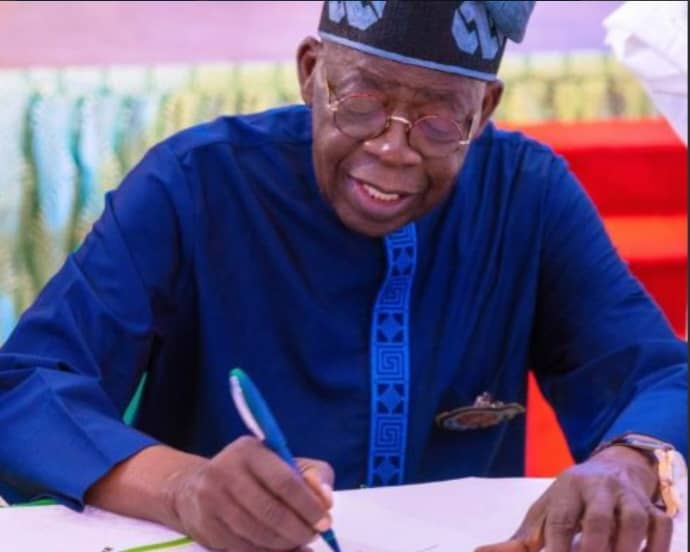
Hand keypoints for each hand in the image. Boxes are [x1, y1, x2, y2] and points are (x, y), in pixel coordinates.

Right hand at [164, 436, 333, 550]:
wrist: (195, 486)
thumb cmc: (253, 473)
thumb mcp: (283, 462)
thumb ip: (313, 475)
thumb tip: (326, 500)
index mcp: (249, 450)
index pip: (285, 482)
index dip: (309, 506)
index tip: (325, 521)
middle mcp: (226, 472)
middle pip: (271, 512)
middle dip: (299, 530)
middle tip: (313, 535)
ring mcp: (212, 500)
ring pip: (257, 533)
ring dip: (285, 545)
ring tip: (299, 542)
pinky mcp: (205, 526)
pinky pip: (242, 548)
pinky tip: (280, 549)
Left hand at [475, 445, 673, 551]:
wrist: (613, 469)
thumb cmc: (571, 501)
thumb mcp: (545, 512)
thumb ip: (519, 539)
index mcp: (567, 488)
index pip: (560, 520)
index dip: (558, 548)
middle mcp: (598, 488)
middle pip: (598, 521)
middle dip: (593, 549)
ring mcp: (628, 498)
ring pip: (633, 523)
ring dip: (625, 549)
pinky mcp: (653, 509)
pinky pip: (660, 529)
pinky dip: (655, 548)